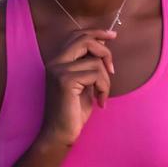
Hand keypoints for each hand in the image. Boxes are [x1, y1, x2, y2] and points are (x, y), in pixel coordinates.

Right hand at [39, 27, 116, 145]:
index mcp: (58, 61)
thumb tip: (103, 44)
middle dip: (105, 52)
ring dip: (106, 80)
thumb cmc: (74, 111)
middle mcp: (55, 62)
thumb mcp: (85, 83)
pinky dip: (104, 88)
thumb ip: (90, 64)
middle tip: (112, 70)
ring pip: (95, 61)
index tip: (112, 35)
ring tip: (102, 95)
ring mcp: (58, 70)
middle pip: (85, 39)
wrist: (60, 134)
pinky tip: (100, 102)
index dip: (96, 32)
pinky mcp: (65, 80)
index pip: (77, 35)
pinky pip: (96, 74)